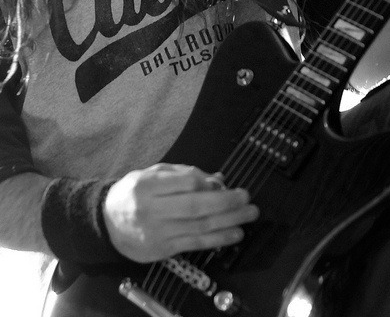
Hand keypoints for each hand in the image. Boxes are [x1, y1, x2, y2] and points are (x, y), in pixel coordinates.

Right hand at [103, 163, 258, 261]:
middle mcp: (151, 210)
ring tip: (248, 215)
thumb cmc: (134, 193)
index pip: (184, 182)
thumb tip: (217, 180)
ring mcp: (157, 232)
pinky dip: (218, 239)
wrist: (107, 222)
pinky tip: (235, 234)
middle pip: (195, 206)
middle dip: (226, 202)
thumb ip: (184, 174)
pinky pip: (196, 244)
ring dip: (229, 221)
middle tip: (246, 197)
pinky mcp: (163, 250)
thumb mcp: (153, 173)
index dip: (207, 182)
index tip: (223, 183)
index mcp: (147, 185)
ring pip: (200, 227)